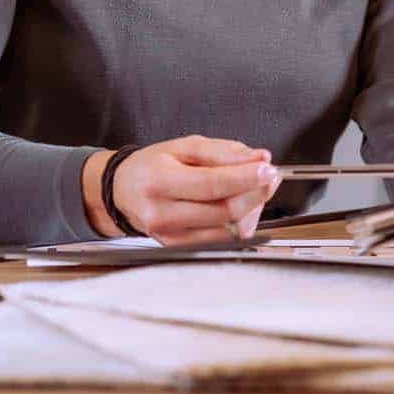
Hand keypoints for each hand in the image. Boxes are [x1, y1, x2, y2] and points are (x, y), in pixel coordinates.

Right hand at [83, 136, 282, 245]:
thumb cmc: (153, 166)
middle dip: (256, 193)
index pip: (211, 184)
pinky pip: (222, 240)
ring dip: (252, 208)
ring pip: (228, 230)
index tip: (268, 168)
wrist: (123, 192)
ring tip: (253, 188)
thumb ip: (222, 151)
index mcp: (160, 181)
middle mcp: (162, 213)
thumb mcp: (184, 146)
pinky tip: (240, 205)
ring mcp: (170, 236)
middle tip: (270, 175)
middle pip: (224, 211)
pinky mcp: (180, 248)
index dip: (245, 178)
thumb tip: (258, 158)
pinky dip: (240, 223)